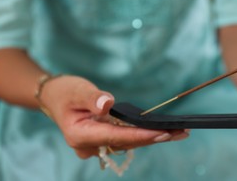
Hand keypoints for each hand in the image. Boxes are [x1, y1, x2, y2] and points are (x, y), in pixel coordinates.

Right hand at [39, 75, 188, 158]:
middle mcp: (90, 146)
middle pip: (127, 143)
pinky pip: (126, 139)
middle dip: (154, 138)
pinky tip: (162, 131)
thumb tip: (108, 104)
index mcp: (80, 135)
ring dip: (152, 138)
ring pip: (129, 143)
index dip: (140, 136)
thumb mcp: (76, 91)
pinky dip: (144, 135)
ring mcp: (97, 145)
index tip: (161, 133)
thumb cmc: (65, 92)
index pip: (116, 137)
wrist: (55, 97)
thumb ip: (92, 98)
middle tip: (181, 132)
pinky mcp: (104, 140)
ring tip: (178, 132)